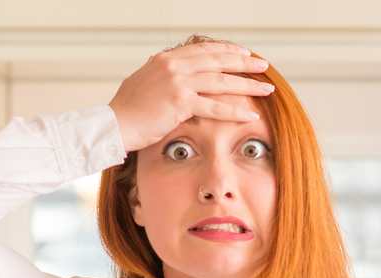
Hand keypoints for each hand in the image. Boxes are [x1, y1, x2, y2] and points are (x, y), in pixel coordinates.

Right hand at [107, 41, 273, 152]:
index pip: (203, 50)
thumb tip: (165, 70)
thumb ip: (159, 74)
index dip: (226, 51)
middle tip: (263, 66)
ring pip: (221, 82)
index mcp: (166, 59)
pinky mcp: (180, 102)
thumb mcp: (143, 82)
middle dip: (244, 63)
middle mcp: (173, 65)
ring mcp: (177, 82)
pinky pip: (215, 107)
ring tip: (266, 89)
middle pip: (217, 61)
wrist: (113, 124)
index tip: (243, 53)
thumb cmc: (126, 109)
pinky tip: (251, 115)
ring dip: (247, 86)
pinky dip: (235, 112)